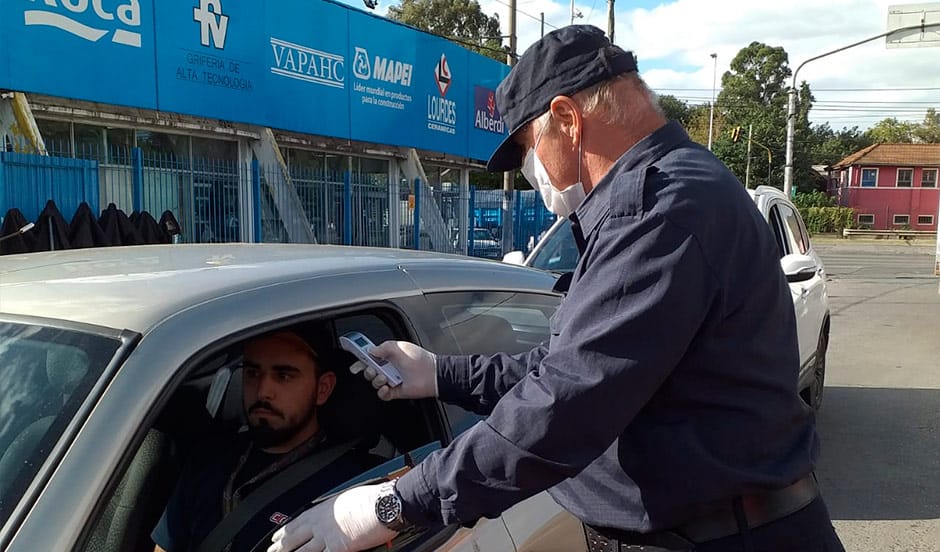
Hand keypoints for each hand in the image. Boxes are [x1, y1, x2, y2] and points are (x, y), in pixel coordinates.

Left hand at [268, 484, 396, 551]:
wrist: (384, 504)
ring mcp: (327, 538)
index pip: (295, 523)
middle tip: (271, 551)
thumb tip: (333, 518)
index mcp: (322, 510)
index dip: (283, 533)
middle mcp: (320, 524)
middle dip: (280, 547)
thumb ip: (335, 511)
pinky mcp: (338, 549)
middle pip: (293, 539)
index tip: (276, 538)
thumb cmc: (371, 499)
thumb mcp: (346, 499)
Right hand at [349, 341, 437, 400]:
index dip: (361, 359)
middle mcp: (389, 368)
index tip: (356, 361)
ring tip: (385, 378)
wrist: (431, 374)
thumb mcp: (399, 347)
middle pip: (369, 370)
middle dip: (368, 370)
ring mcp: (391, 380)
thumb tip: (370, 351)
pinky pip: (382, 394)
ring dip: (376, 380)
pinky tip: (387, 387)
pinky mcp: (395, 391)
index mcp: (389, 355)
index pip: (370, 357)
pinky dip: (382, 392)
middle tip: (373, 369)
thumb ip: (382, 347)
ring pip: (374, 382)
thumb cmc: (419, 359)